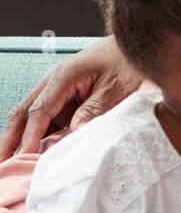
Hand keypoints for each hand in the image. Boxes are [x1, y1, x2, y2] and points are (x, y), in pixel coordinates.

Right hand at [0, 36, 140, 159]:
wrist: (136, 47)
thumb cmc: (128, 65)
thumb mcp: (116, 89)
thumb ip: (94, 111)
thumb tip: (74, 136)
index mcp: (64, 76)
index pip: (39, 111)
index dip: (30, 137)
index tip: (23, 157)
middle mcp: (53, 82)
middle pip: (23, 113)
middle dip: (9, 139)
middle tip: (0, 165)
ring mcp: (56, 90)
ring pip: (29, 116)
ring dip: (18, 138)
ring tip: (7, 162)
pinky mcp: (64, 98)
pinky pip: (44, 118)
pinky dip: (36, 135)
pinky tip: (30, 153)